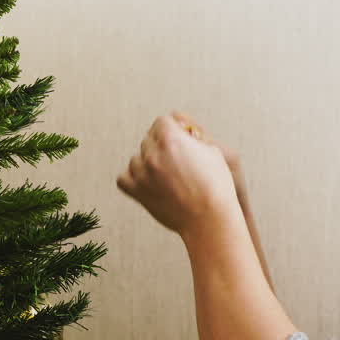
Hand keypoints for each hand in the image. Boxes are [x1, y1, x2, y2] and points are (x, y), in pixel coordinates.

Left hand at [116, 112, 239, 236]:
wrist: (209, 218)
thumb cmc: (216, 185)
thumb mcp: (211, 150)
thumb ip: (190, 136)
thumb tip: (178, 128)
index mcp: (171, 139)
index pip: (161, 122)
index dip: (171, 129)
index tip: (178, 139)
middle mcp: (153, 154)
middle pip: (148, 140)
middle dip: (160, 146)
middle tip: (175, 161)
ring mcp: (142, 173)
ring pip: (136, 159)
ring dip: (147, 164)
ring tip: (165, 176)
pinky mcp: (136, 192)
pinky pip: (123, 178)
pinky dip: (133, 180)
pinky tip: (148, 184)